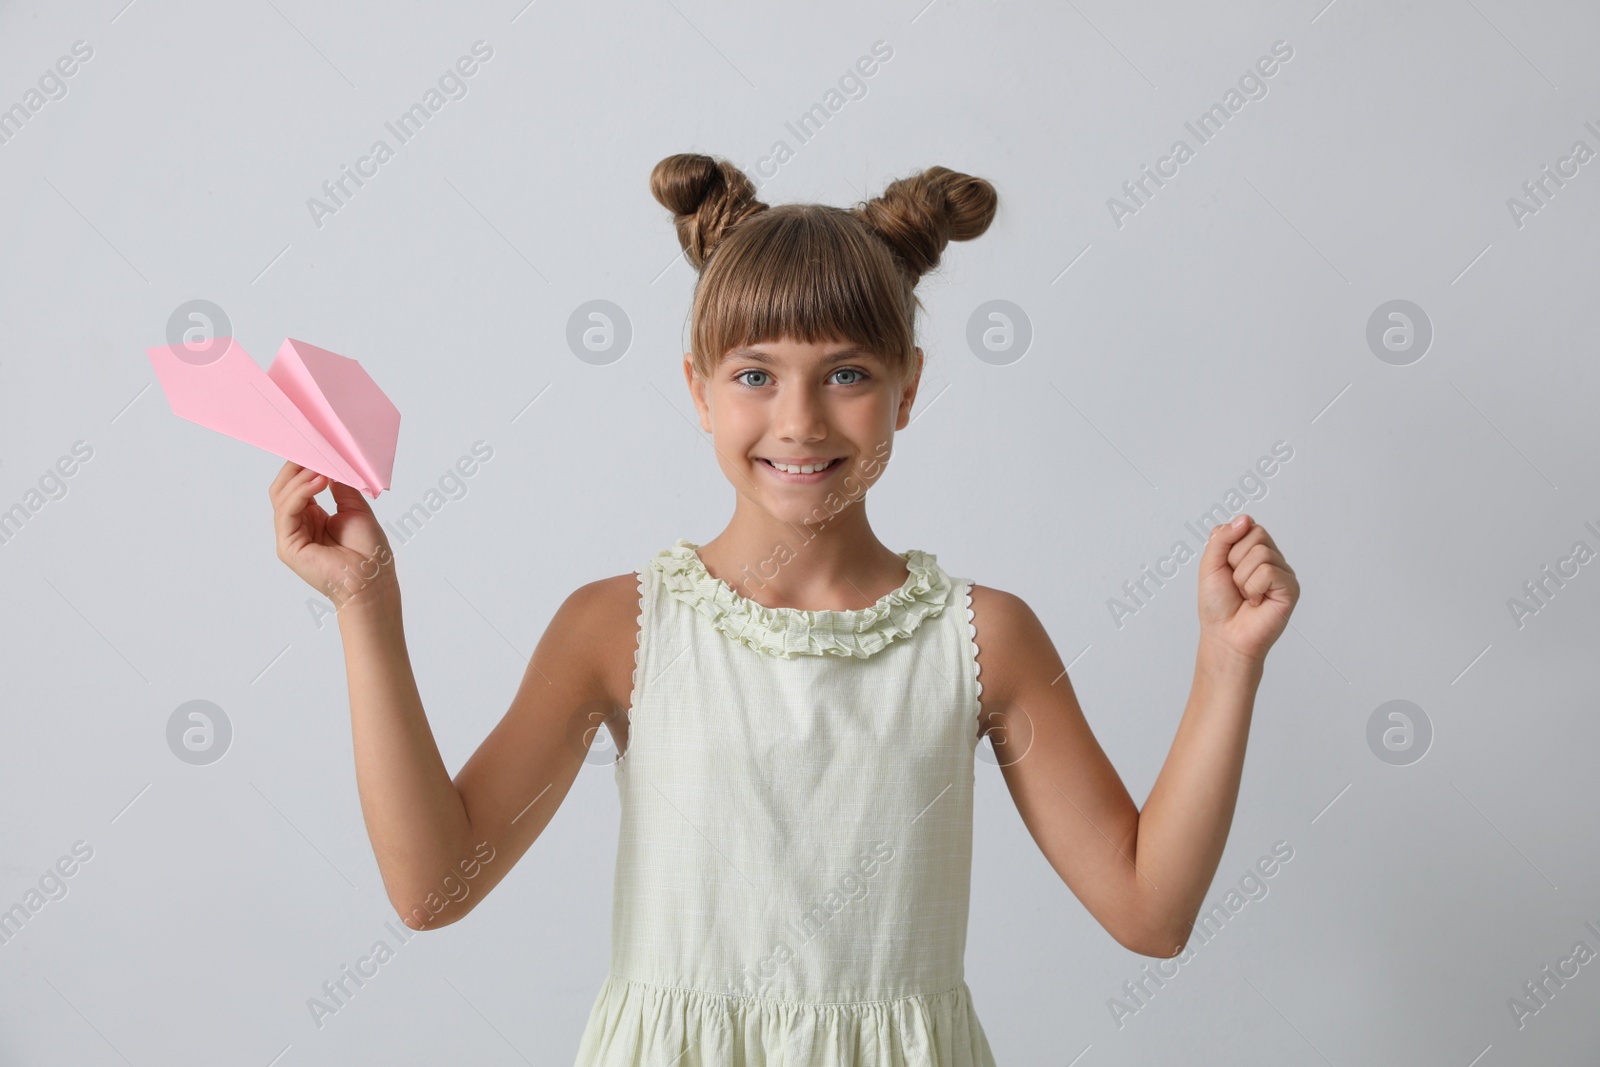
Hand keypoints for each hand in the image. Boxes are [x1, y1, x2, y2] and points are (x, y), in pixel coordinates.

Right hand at [270, 461, 397, 610]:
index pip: (298, 485)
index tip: (316, 444)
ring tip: (320, 463)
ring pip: (282, 496)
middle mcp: (298, 525)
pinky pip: (287, 511)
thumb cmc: (369, 552)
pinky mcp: (288, 546)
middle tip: (313, 446)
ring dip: (301, 476)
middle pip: (283, 488)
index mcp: (312, 517)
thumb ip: (341, 485)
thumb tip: (331, 461)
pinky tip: (318, 480)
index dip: (304, 465)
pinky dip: (301, 492)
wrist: (373, 581)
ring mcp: (290, 536)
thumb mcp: (356, 508)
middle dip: (297, 466)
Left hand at [1196, 514, 1297, 664]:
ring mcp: (1283, 572)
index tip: (1226, 568)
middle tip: (1236, 584)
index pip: (1246, 526)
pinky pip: (1268, 572)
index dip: (1229, 546)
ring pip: (1260, 554)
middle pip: (1256, 535)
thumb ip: (1222, 537)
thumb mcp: (1210, 564)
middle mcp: (1271, 558)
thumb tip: (1246, 518)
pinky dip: (1253, 588)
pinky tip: (1256, 601)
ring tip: (1246, 595)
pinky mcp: (1291, 588)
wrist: (1225, 635)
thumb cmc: (1218, 604)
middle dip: (1235, 560)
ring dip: (1242, 578)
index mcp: (1253, 550)